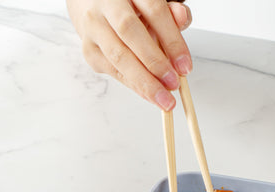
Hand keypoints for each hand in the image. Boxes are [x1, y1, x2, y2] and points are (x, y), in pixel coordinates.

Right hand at [66, 0, 191, 109]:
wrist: (91, 4)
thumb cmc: (130, 6)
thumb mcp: (153, 4)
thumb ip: (170, 13)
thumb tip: (182, 18)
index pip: (154, 10)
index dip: (171, 40)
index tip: (185, 66)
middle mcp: (105, 4)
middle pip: (129, 31)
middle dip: (154, 62)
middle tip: (173, 84)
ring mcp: (93, 27)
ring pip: (117, 56)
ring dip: (143, 81)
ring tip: (163, 99)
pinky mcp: (89, 49)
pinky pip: (113, 71)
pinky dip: (134, 85)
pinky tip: (149, 95)